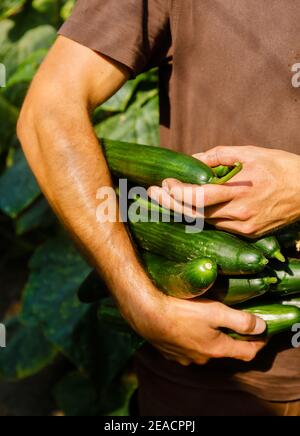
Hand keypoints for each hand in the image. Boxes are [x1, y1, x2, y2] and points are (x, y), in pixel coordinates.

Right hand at [130, 292, 266, 365]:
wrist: (146, 313)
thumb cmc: (181, 311)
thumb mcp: (216, 311)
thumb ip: (241, 320)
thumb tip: (261, 326)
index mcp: (216, 349)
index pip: (246, 353)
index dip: (258, 343)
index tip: (263, 333)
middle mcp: (201, 359)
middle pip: (224, 350)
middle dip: (231, 337)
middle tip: (233, 320)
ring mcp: (184, 358)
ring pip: (204, 349)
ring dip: (209, 337)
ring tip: (207, 320)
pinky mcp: (170, 353)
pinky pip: (187, 347)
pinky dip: (192, 338)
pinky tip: (186, 325)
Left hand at [148, 146, 299, 236]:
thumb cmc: (280, 167)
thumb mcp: (251, 153)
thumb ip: (219, 156)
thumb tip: (193, 160)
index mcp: (240, 191)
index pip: (198, 197)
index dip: (176, 193)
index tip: (161, 184)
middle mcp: (239, 214)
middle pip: (195, 214)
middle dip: (170, 204)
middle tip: (151, 194)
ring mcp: (243, 228)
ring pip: (204, 222)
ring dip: (182, 211)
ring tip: (164, 198)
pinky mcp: (248, 234)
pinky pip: (217, 226)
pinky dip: (201, 217)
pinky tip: (188, 207)